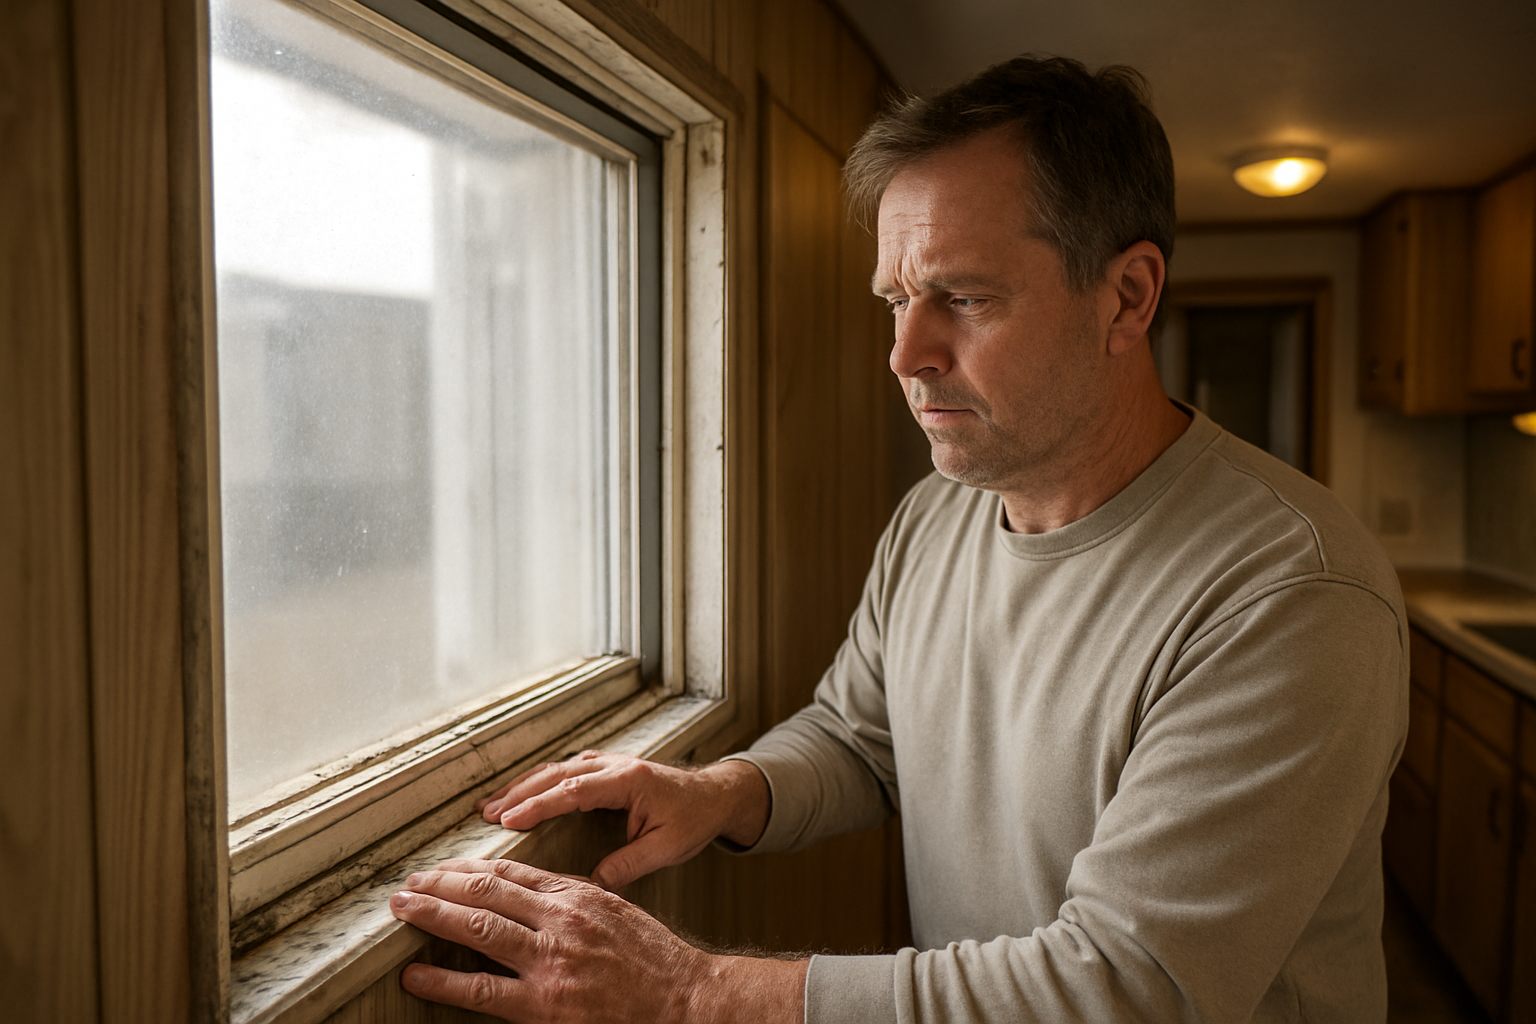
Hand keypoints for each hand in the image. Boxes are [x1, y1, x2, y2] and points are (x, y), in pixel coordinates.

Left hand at [390, 858, 806, 1023]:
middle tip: (406, 885)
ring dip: (433, 916)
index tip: (442, 868)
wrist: (685, 1000)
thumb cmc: (654, 961)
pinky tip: (416, 975)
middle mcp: (561, 921)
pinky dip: (444, 980)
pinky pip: (483, 988)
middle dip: (440, 886)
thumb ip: (571, 899)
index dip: (469, 868)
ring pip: (478, 928)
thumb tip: (527, 892)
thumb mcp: (614, 911)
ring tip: (402, 911)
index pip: (510, 872)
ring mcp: (551, 962)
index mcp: (578, 895)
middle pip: (486, 892)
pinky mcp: (545, 1004)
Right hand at [475, 752, 769, 889]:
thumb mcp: (667, 848)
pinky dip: (537, 783)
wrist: (715, 794)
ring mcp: (608, 763)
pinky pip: (564, 772)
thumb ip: (631, 864)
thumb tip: (591, 885)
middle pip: (557, 774)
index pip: (574, 791)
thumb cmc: (694, 820)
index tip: (508, 819)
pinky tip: (518, 795)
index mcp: (629, 781)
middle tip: (485, 813)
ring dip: (523, 786)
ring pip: (556, 769)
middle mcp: (614, 765)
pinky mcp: (604, 768)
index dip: (539, 804)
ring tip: (490, 805)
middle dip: (518, 793)